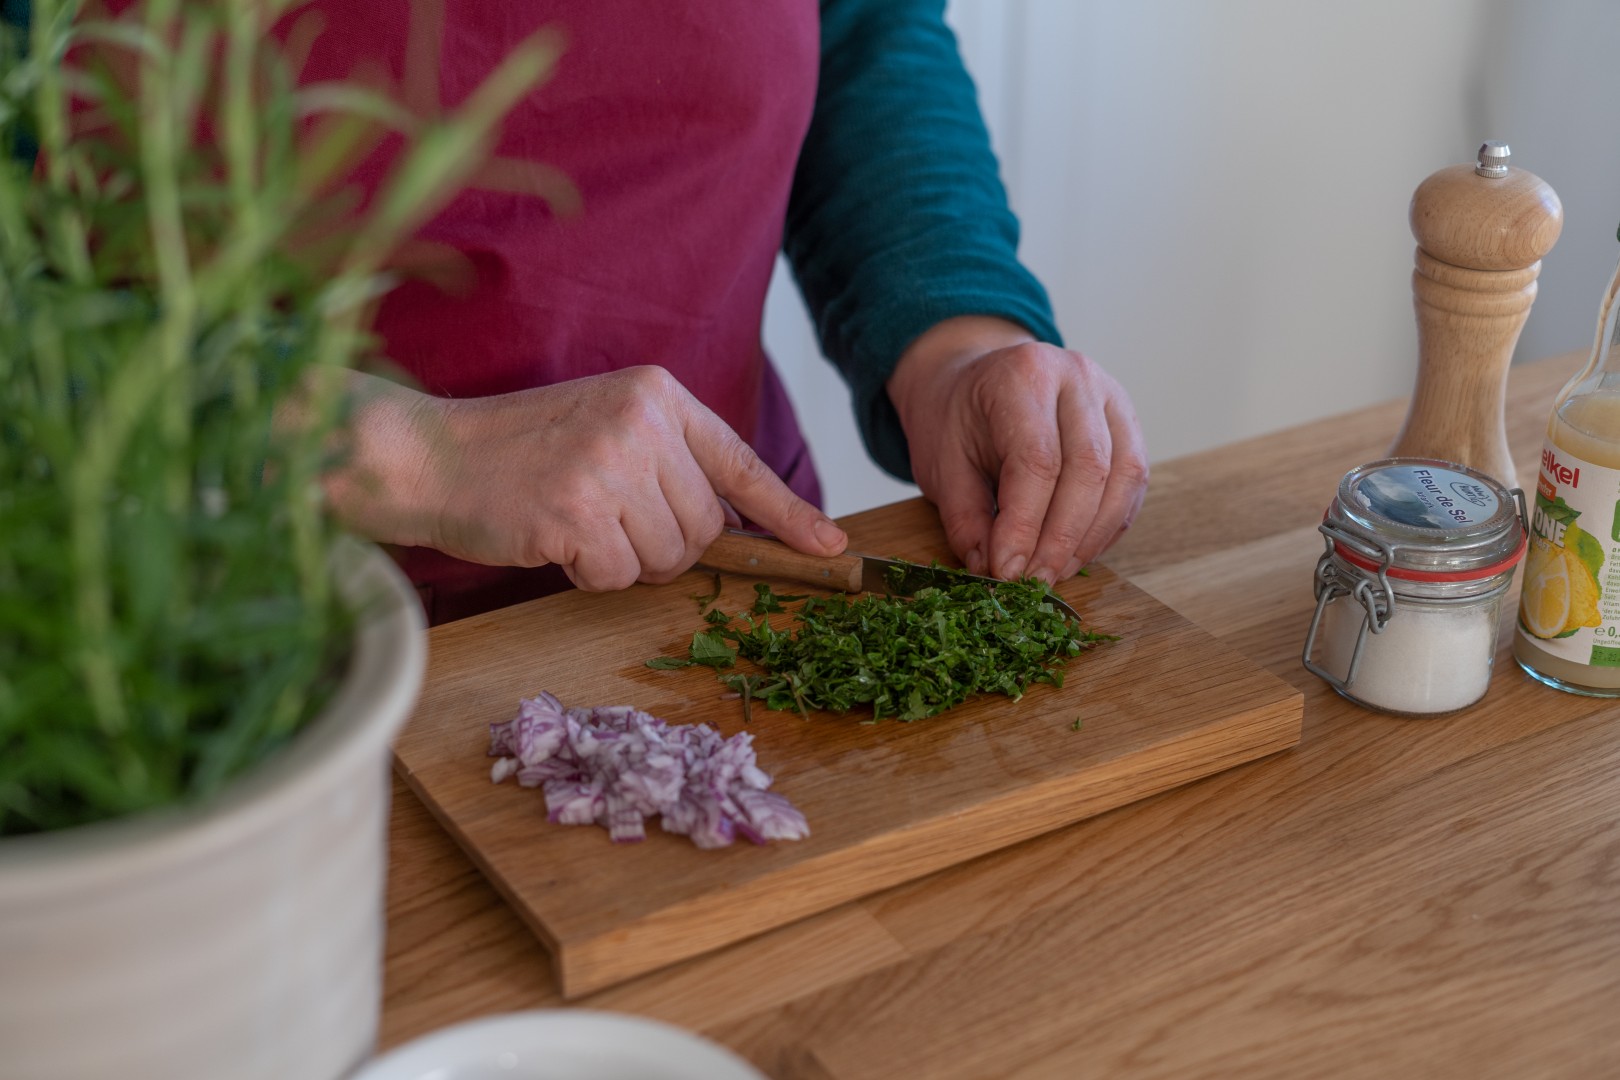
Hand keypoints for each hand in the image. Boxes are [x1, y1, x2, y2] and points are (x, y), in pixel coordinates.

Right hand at [321, 366, 847, 590]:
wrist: (430, 454)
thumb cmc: (520, 452)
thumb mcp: (605, 427)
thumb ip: (666, 462)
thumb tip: (732, 529)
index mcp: (657, 395)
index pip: (740, 462)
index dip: (788, 512)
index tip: (832, 547)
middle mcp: (642, 423)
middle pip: (704, 527)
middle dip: (663, 546)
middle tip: (604, 521)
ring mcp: (609, 465)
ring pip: (666, 559)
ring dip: (623, 562)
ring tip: (573, 522)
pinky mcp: (577, 511)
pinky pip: (617, 578)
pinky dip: (587, 575)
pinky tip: (551, 539)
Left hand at [886, 316, 1146, 583]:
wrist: (977, 379)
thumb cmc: (958, 418)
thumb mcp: (943, 464)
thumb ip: (966, 518)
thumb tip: (992, 570)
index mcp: (1023, 376)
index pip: (1036, 460)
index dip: (1025, 526)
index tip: (1008, 572)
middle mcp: (1077, 378)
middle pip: (1089, 469)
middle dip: (1062, 538)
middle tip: (1035, 581)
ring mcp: (1111, 396)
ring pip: (1123, 477)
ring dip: (1092, 537)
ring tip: (1056, 572)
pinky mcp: (1129, 421)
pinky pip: (1134, 481)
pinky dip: (1110, 524)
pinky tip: (1079, 551)